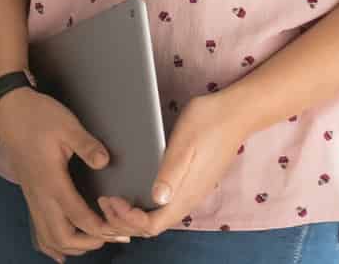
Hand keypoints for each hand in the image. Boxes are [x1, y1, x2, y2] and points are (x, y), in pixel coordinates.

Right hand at [0, 88, 131, 259]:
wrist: (8, 109)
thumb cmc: (37, 116)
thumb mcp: (66, 125)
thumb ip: (87, 145)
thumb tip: (105, 161)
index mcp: (52, 181)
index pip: (79, 218)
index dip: (102, 229)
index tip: (122, 230)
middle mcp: (40, 195)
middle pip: (62, 237)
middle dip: (89, 243)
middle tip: (112, 235)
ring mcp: (32, 197)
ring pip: (49, 237)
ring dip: (73, 245)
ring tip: (95, 239)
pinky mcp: (29, 194)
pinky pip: (39, 229)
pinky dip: (53, 243)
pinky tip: (64, 248)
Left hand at [93, 91, 246, 238]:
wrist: (234, 113)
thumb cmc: (207, 124)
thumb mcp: (183, 145)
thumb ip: (171, 174)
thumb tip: (156, 199)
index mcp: (185, 195)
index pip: (152, 225)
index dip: (127, 219)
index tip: (110, 199)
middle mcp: (188, 198)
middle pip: (153, 226)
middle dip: (124, 221)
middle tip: (103, 201)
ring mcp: (190, 191)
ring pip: (158, 217)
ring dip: (132, 215)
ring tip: (112, 199)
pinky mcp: (189, 182)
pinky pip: (164, 206)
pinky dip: (143, 207)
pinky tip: (132, 192)